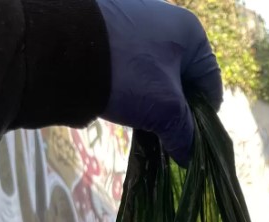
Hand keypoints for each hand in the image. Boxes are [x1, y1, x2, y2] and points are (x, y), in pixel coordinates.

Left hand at [96, 0, 222, 165]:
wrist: (58, 45)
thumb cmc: (127, 73)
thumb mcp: (165, 110)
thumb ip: (184, 134)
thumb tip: (189, 157)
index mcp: (189, 31)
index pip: (210, 85)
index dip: (203, 118)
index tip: (191, 140)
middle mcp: (165, 18)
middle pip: (182, 80)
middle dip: (176, 111)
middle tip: (165, 136)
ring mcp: (133, 20)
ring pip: (155, 75)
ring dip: (153, 102)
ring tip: (140, 123)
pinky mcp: (107, 28)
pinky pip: (131, 65)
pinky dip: (131, 87)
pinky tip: (120, 103)